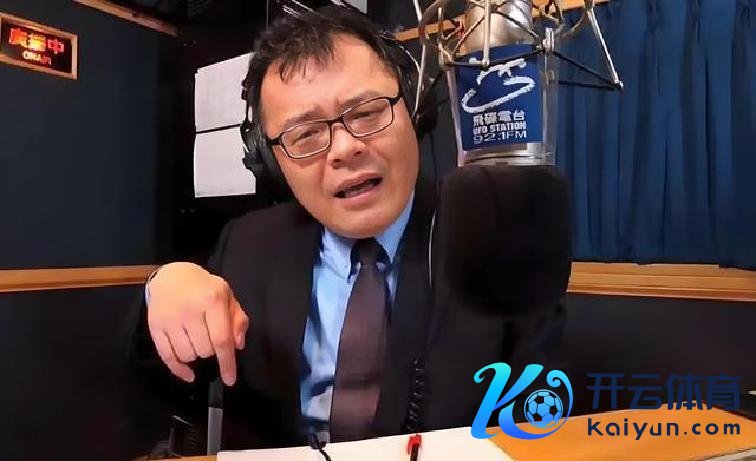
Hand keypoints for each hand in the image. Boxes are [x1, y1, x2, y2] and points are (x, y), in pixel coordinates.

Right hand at [146, 262, 248, 385]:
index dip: (227, 362)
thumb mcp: (227, 296)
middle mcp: (190, 310)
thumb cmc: (204, 288)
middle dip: (212, 352)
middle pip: (204, 349)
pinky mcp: (155, 326)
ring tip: (197, 342)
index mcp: (212, 300)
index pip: (221, 339)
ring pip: (187, 355)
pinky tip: (188, 373)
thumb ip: (237, 320)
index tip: (230, 379)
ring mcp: (170, 319)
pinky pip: (167, 356)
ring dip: (196, 356)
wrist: (171, 276)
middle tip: (210, 339)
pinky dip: (178, 369)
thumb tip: (238, 345)